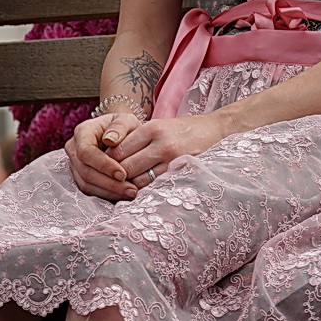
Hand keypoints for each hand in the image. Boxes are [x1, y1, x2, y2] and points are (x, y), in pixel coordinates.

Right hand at [64, 112, 143, 200]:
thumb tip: (110, 140)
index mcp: (82, 132)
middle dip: (109, 183)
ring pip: (86, 184)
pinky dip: (106, 194)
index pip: (86, 152)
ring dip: (109, 191)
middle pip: (85, 171)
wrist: (119, 134)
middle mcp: (74, 148)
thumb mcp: (126, 120)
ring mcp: (75, 164)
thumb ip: (120, 127)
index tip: (123, 174)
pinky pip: (89, 190)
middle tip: (131, 189)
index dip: (103, 165)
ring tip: (130, 193)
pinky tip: (122, 194)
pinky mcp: (80, 176)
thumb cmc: (123, 127)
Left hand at [109, 114, 229, 187]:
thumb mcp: (158, 127)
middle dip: (117, 177)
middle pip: (125, 166)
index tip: (106, 170)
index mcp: (150, 128)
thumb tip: (110, 156)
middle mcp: (160, 142)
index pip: (118, 150)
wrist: (214, 129)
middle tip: (112, 184)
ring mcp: (172, 157)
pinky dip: (146, 190)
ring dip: (130, 187)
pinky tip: (143, 192)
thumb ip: (137, 140)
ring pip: (138, 179)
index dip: (108, 163)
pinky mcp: (182, 170)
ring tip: (125, 190)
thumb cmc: (182, 130)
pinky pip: (156, 185)